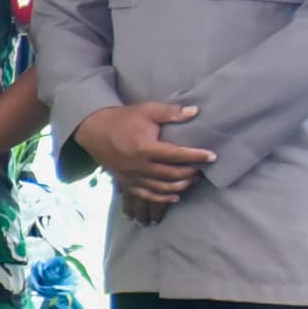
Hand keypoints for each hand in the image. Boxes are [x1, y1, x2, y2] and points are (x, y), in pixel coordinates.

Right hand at [77, 100, 214, 216]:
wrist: (95, 130)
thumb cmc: (123, 118)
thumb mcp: (147, 110)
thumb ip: (171, 112)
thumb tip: (195, 111)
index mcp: (144, 147)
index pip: (176, 155)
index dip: (196, 156)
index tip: (212, 156)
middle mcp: (138, 165)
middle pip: (171, 174)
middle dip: (190, 172)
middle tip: (203, 169)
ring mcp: (131, 176)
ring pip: (161, 187)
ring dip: (180, 186)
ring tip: (192, 180)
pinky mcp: (126, 182)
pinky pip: (146, 195)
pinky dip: (162, 198)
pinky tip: (176, 196)